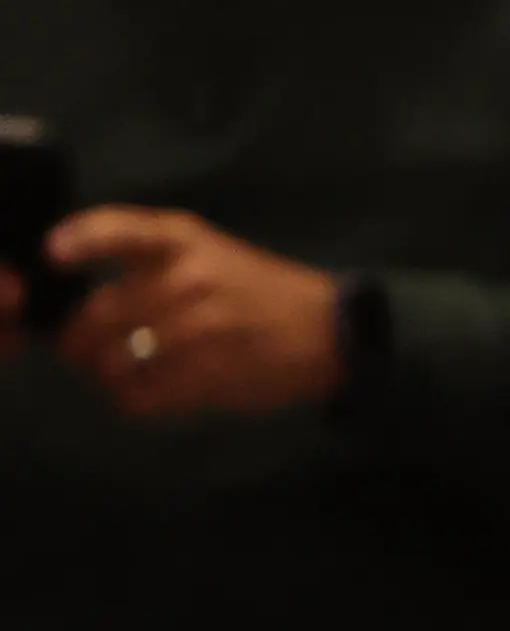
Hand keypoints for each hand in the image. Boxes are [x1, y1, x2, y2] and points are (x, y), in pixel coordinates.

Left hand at [41, 208, 345, 416]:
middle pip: (98, 315)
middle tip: (83, 352)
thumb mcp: (207, 252)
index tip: (55, 256)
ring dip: (108, 375)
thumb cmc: (258, 288)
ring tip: (123, 375)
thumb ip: (144, 261)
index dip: (78, 241)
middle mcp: (189, 278)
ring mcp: (201, 328)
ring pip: (114, 362)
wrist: (332, 329)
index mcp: (184, 241)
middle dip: (79, 342)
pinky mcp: (212, 374)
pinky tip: (147, 393)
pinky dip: (133, 401)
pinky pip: (142, 396)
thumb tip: (77, 300)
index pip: (117, 230)